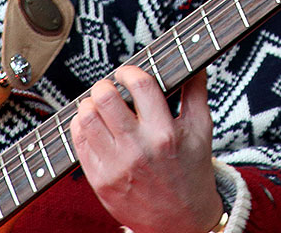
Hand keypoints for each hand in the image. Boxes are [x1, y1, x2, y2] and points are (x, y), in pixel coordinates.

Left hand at [72, 65, 225, 232]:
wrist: (181, 223)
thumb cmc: (192, 173)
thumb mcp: (201, 131)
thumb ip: (196, 93)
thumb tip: (195, 63)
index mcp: (165, 134)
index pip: (140, 86)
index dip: (129, 71)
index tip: (127, 73)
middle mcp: (138, 149)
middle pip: (105, 99)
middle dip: (105, 85)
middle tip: (110, 87)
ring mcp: (116, 167)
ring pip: (86, 118)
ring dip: (89, 104)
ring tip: (99, 106)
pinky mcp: (100, 181)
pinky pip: (78, 142)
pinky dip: (81, 126)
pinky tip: (94, 125)